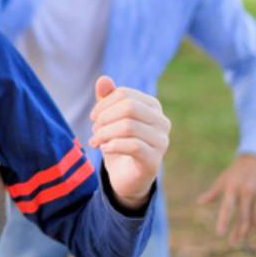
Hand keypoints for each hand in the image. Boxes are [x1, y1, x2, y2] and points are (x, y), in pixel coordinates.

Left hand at [88, 76, 170, 208]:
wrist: (126, 177)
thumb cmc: (119, 143)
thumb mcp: (110, 120)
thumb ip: (107, 99)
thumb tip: (103, 79)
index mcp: (153, 107)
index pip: (125, 94)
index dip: (104, 104)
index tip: (93, 117)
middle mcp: (162, 122)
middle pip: (129, 107)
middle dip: (105, 117)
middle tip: (94, 130)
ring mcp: (161, 142)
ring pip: (129, 126)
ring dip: (105, 133)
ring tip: (96, 141)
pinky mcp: (154, 160)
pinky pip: (133, 146)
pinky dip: (112, 145)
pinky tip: (104, 149)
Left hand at [198, 154, 255, 243]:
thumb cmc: (235, 172)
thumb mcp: (223, 180)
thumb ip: (212, 193)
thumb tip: (199, 202)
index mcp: (232, 188)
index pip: (227, 208)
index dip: (223, 221)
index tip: (219, 234)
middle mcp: (246, 191)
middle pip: (243, 217)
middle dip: (238, 232)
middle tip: (233, 243)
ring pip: (255, 218)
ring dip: (249, 231)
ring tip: (243, 238)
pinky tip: (255, 230)